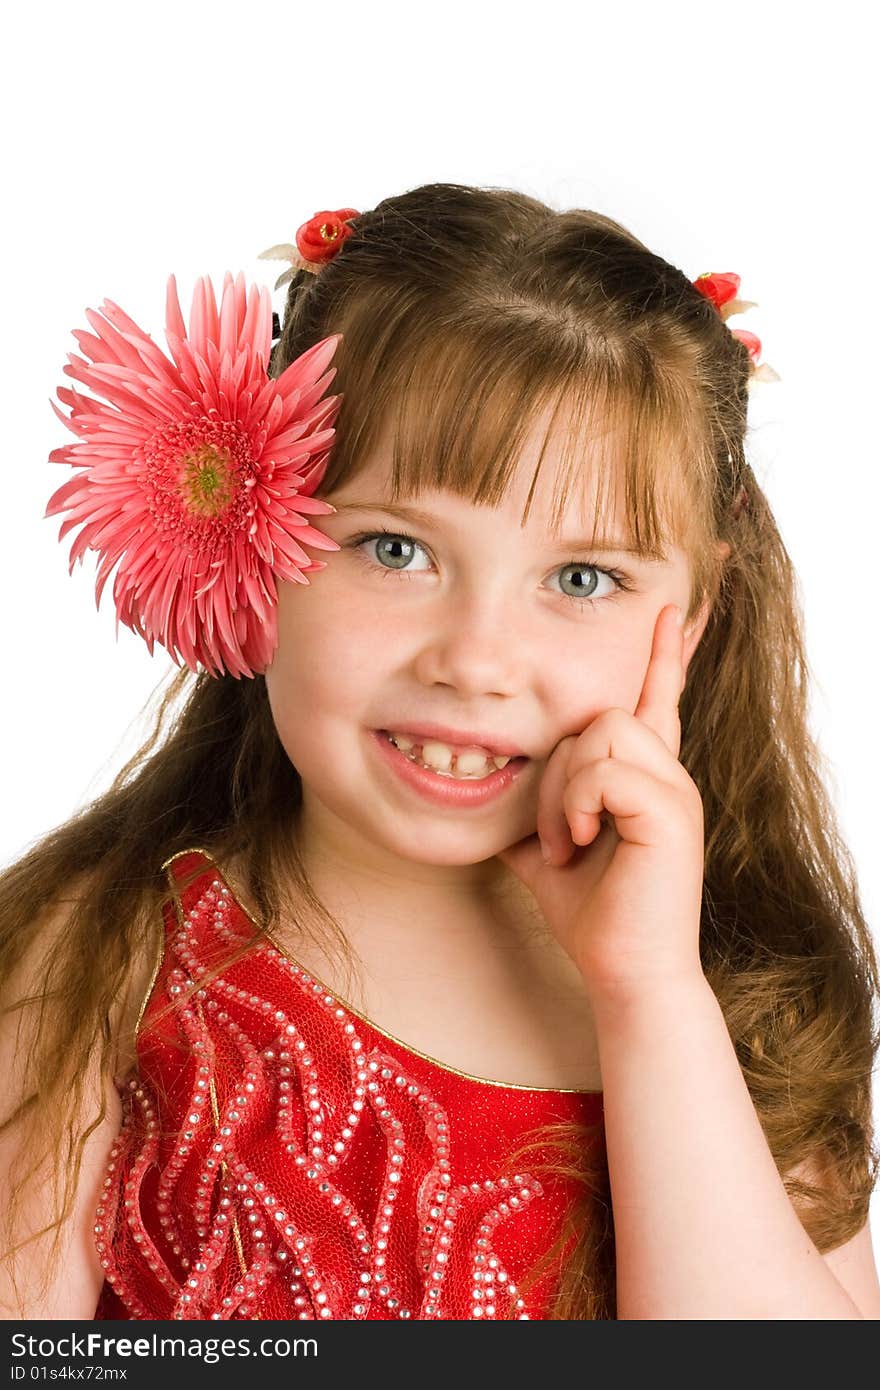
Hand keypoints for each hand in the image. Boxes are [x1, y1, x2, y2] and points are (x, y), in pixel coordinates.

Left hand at [495, 604, 706, 1006]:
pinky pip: (606, 769)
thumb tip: (492, 792)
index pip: (656, 700)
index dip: (664, 655)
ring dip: (563, 790)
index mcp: (643, 778)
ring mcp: (674, 789)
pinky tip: (582, 843)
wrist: (624, 972)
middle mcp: (667, 774)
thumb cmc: (592, 916)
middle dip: (557, 771)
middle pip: (600, 713)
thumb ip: (533, 811)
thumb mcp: (547, 851)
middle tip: (558, 836)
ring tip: (570, 843)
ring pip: (601, 731)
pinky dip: (577, 804)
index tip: (670, 609)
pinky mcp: (671, 811)